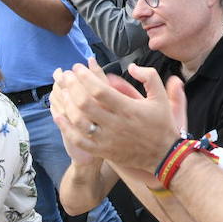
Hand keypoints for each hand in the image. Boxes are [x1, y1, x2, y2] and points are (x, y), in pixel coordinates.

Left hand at [50, 62, 179, 172]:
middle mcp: (115, 124)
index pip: (100, 90)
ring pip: (79, 121)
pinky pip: (78, 140)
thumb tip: (131, 67)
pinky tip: (58, 115)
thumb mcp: (162, 97)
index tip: (78, 67)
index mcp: (129, 108)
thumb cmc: (162, 124)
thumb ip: (149, 77)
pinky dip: (65, 127)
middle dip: (72, 86)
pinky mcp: (102, 151)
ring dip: (67, 104)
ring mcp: (107, 139)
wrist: (163, 154)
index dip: (85, 77)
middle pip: (85, 103)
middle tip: (66, 76)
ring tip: (62, 92)